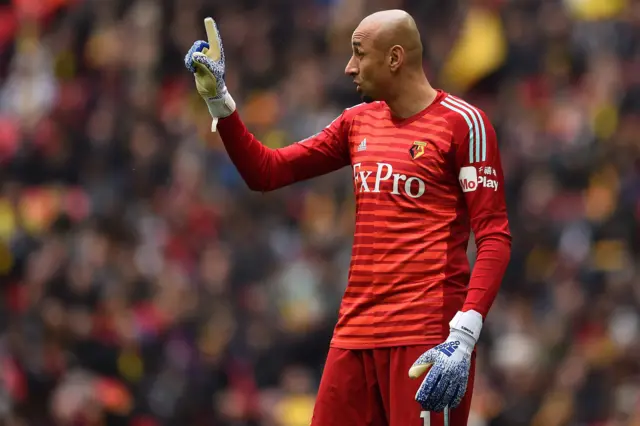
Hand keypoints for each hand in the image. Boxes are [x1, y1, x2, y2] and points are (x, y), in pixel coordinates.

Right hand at [184, 17, 235, 131]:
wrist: (212, 94)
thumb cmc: (215, 83)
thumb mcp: (212, 72)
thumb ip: (204, 62)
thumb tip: (195, 55)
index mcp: (217, 55)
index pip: (214, 39)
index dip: (211, 29)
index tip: (208, 19)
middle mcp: (211, 54)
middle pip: (199, 45)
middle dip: (196, 51)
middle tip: (196, 62)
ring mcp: (203, 59)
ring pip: (192, 52)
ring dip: (191, 59)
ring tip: (195, 69)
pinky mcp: (196, 64)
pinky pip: (188, 58)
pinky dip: (188, 63)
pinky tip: (192, 70)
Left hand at [409, 310, 481, 411]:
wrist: (461, 345)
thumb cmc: (443, 350)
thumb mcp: (430, 354)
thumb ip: (420, 365)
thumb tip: (410, 376)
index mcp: (439, 366)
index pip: (430, 383)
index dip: (424, 392)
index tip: (419, 399)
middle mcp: (448, 372)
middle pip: (439, 391)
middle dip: (431, 400)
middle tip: (426, 406)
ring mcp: (457, 377)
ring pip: (449, 394)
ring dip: (441, 403)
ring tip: (435, 408)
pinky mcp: (464, 379)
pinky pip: (460, 393)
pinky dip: (454, 401)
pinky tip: (449, 406)